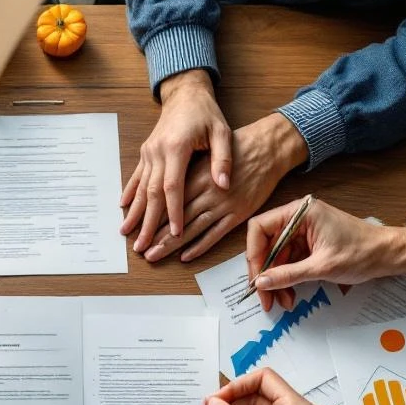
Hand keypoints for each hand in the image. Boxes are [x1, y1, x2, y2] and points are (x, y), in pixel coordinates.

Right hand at [122, 70, 230, 248]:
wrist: (185, 93)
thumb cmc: (206, 113)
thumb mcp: (221, 132)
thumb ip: (222, 159)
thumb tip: (224, 185)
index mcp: (177, 147)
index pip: (173, 187)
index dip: (173, 212)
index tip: (175, 234)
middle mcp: (158, 152)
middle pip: (152, 194)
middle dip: (147, 222)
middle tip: (142, 246)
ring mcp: (149, 153)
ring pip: (140, 188)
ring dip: (134, 213)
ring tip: (126, 234)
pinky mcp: (147, 153)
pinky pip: (137, 177)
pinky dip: (130, 193)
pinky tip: (123, 207)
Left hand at [142, 113, 308, 263]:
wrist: (268, 148)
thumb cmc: (237, 148)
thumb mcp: (207, 154)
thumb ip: (188, 172)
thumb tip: (164, 185)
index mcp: (197, 176)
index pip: (168, 200)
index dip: (152, 215)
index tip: (137, 226)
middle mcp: (208, 192)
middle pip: (176, 217)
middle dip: (156, 235)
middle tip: (140, 248)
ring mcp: (223, 205)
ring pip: (192, 228)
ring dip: (172, 244)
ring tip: (154, 255)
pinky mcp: (238, 214)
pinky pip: (215, 234)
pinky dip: (200, 246)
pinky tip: (185, 256)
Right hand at [246, 199, 405, 310]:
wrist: (389, 255)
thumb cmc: (362, 252)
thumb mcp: (322, 267)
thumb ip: (288, 274)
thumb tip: (260, 283)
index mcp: (300, 212)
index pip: (260, 228)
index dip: (254, 254)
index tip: (256, 277)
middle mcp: (297, 218)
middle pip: (266, 245)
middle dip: (265, 273)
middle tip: (265, 298)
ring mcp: (302, 231)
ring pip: (276, 257)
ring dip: (276, 280)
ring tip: (282, 301)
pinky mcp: (308, 244)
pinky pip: (289, 261)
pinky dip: (287, 279)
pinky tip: (289, 294)